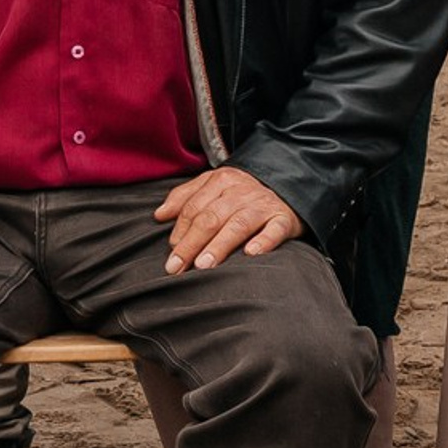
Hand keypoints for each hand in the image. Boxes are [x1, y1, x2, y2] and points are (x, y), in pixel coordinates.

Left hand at [155, 168, 304, 272]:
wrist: (287, 187)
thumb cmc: (243, 194)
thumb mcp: (213, 187)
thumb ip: (185, 198)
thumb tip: (159, 215)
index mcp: (220, 181)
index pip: (194, 208)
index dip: (180, 231)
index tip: (170, 254)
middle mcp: (240, 191)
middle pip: (210, 217)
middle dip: (191, 243)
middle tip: (177, 266)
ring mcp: (263, 205)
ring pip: (238, 224)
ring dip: (219, 245)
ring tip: (204, 265)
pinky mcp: (284, 219)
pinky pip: (274, 230)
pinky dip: (263, 241)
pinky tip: (251, 254)